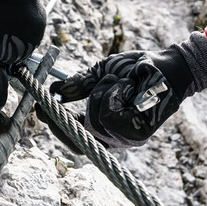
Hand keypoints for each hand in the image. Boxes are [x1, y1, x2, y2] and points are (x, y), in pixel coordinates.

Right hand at [49, 46, 195, 147]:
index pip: (73, 136)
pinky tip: (127, 86)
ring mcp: (125, 138)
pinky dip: (112, 95)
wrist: (166, 65)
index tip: (40, 105)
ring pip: (92, 122)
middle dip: (62, 118)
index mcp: (103, 126)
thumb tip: (54, 90)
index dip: (54, 124)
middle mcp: (113, 137)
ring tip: (117, 79)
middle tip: (53, 98)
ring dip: (100, 93)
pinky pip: (108, 116)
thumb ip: (79, 85)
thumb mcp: (101, 75)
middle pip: (76, 140)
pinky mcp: (136, 133)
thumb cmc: (137, 70)